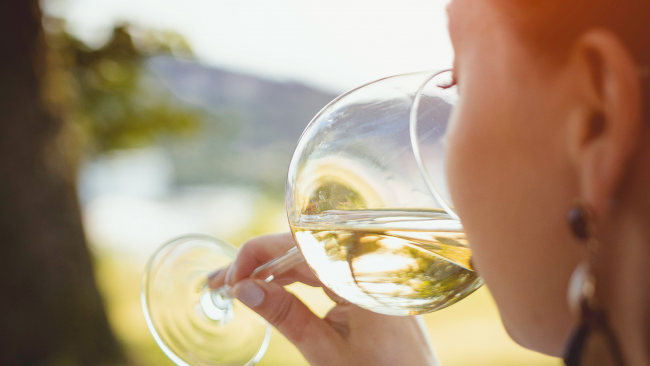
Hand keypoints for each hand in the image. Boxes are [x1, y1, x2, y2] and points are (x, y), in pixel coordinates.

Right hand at [207, 233, 441, 365]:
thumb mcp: (326, 351)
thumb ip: (285, 315)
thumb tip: (242, 289)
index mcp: (360, 270)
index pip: (299, 242)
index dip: (258, 255)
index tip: (230, 280)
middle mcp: (366, 259)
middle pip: (301, 246)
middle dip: (258, 263)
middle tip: (219, 284)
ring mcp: (365, 269)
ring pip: (308, 256)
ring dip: (271, 269)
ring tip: (235, 287)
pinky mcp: (363, 281)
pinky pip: (323, 268)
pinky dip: (293, 278)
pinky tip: (269, 288)